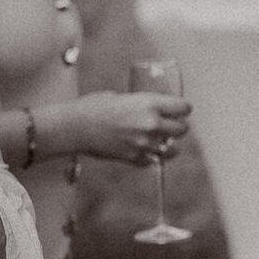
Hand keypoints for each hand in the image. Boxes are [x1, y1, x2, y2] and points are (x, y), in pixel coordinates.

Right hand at [72, 91, 191, 166]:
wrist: (75, 127)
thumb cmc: (94, 107)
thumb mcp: (122, 97)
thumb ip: (141, 105)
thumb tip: (151, 110)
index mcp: (149, 104)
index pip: (184, 108)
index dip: (182, 108)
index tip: (179, 110)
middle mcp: (151, 124)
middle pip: (182, 129)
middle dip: (177, 127)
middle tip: (170, 125)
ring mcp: (144, 144)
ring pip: (172, 150)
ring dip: (168, 145)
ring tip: (160, 141)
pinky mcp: (134, 158)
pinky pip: (153, 160)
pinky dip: (151, 157)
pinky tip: (144, 150)